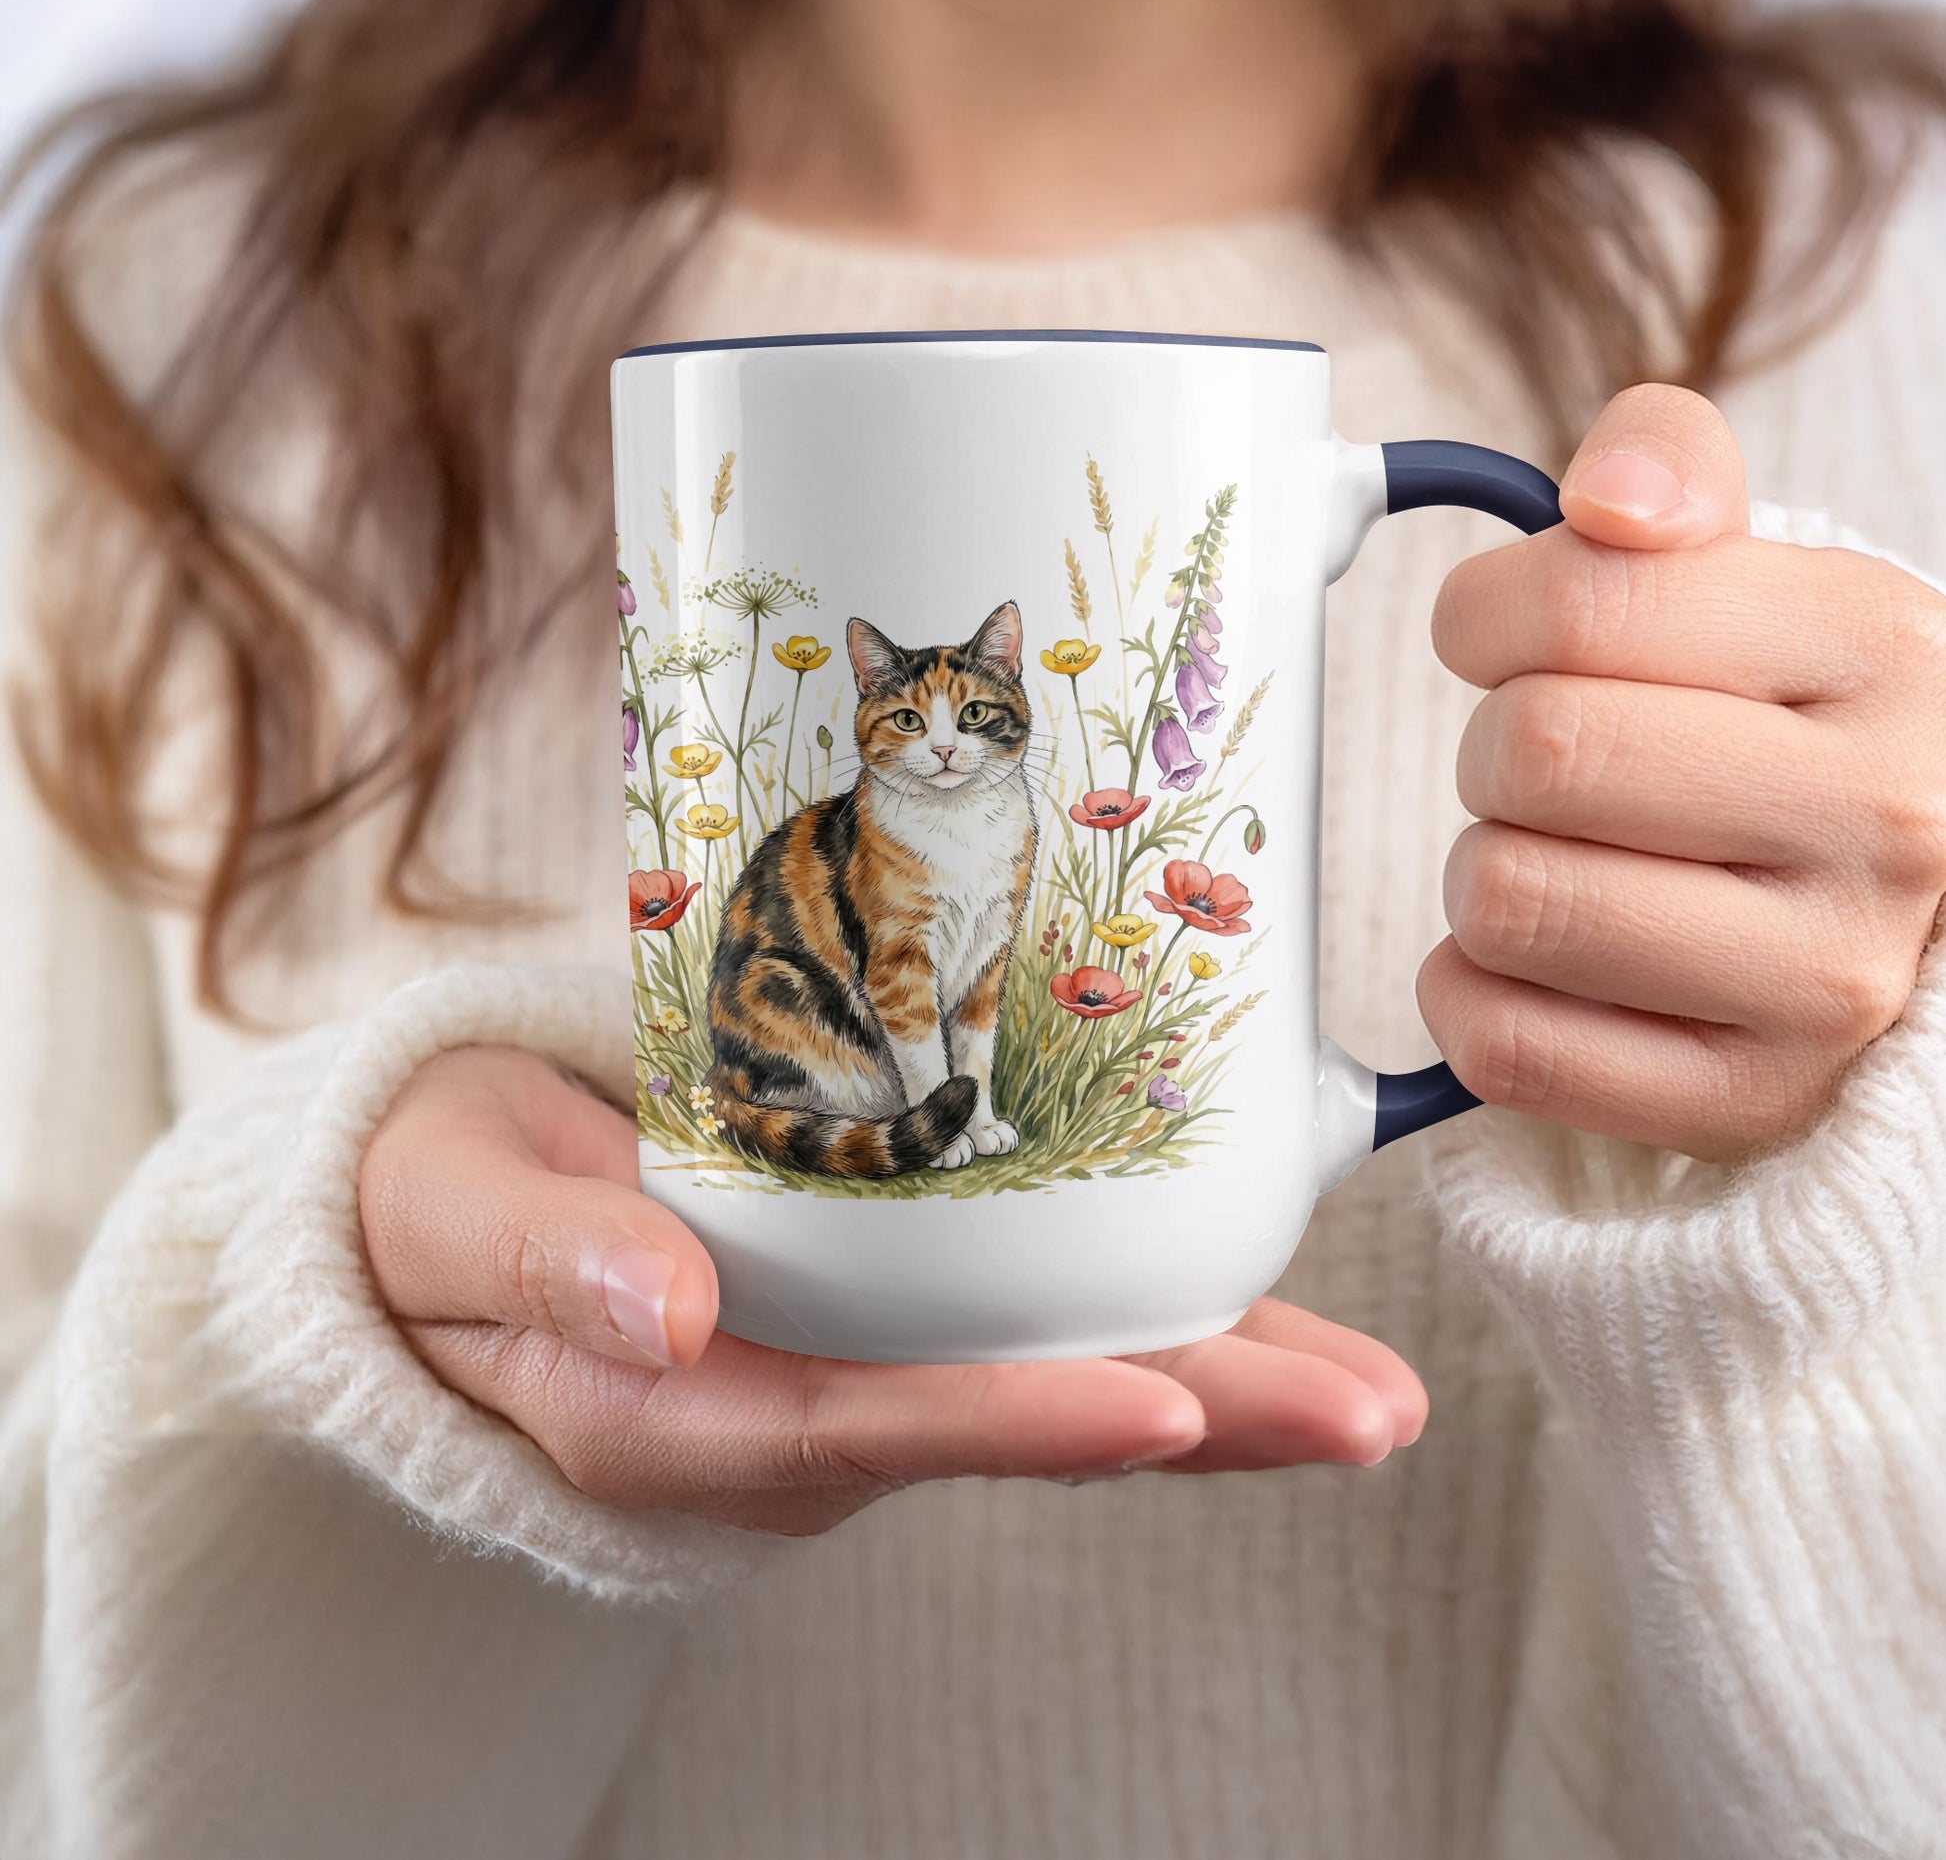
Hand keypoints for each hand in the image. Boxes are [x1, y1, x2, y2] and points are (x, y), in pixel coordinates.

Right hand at [359, 1047, 1426, 1534]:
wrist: (453, 1202)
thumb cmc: (443, 1202)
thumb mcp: (451, 1213)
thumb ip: (543, 1260)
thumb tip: (662, 1307)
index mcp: (684, 1408)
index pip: (869, 1426)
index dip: (1016, 1422)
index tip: (1161, 1410)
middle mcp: (797, 1409)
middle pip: (1010, 1420)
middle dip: (1195, 1421)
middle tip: (1368, 1415)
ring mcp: (851, 1365)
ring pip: (1048, 1378)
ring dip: (1215, 1377)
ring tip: (1371, 1386)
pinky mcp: (883, 1309)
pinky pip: (1028, 1319)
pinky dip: (1148, 1309)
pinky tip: (1256, 1288)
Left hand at [1421, 384, 1945, 1162]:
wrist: (1907, 902)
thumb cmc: (1788, 723)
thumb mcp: (1761, 572)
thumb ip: (1668, 470)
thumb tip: (1606, 500)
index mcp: (1879, 646)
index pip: (1580, 604)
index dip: (1484, 617)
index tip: (1503, 641)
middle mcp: (1884, 818)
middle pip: (1533, 755)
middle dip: (1491, 750)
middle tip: (1540, 767)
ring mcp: (1827, 981)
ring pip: (1508, 901)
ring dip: (1483, 873)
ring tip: (1555, 861)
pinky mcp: (1749, 1100)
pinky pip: (1508, 1046)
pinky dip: (1470, 996)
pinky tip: (1531, 964)